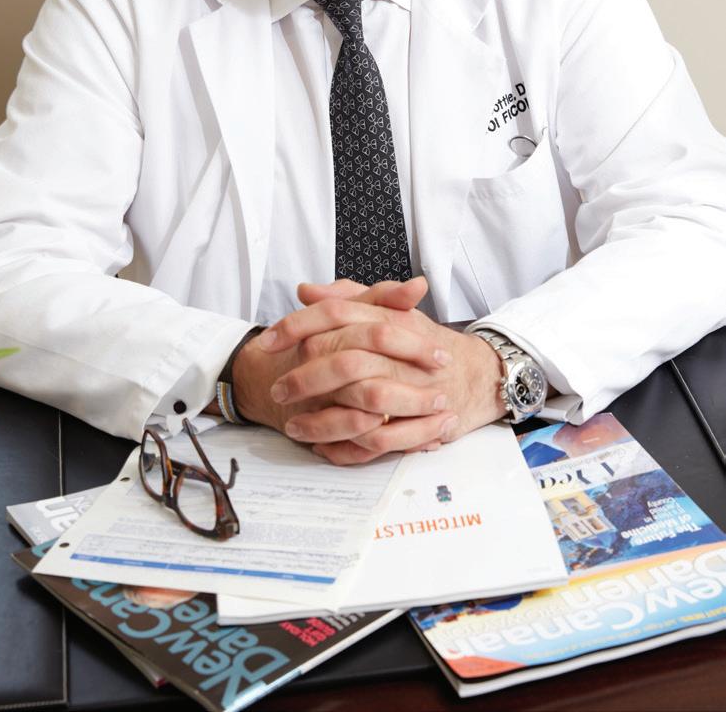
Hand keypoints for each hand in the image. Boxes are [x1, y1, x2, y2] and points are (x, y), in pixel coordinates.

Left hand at [252, 277, 505, 463]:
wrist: (472, 373)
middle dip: (305, 380)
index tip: (266, 342)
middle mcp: (401, 352)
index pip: (338, 314)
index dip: (297, 326)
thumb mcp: (385, 311)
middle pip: (347, 362)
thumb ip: (346, 298)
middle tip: (278, 390)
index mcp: (388, 319)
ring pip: (362, 406)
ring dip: (322, 420)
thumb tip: (306, 291)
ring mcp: (413, 390)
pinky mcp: (419, 423)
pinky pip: (379, 440)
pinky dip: (348, 446)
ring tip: (293, 425)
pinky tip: (322, 447)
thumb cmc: (420, 342)